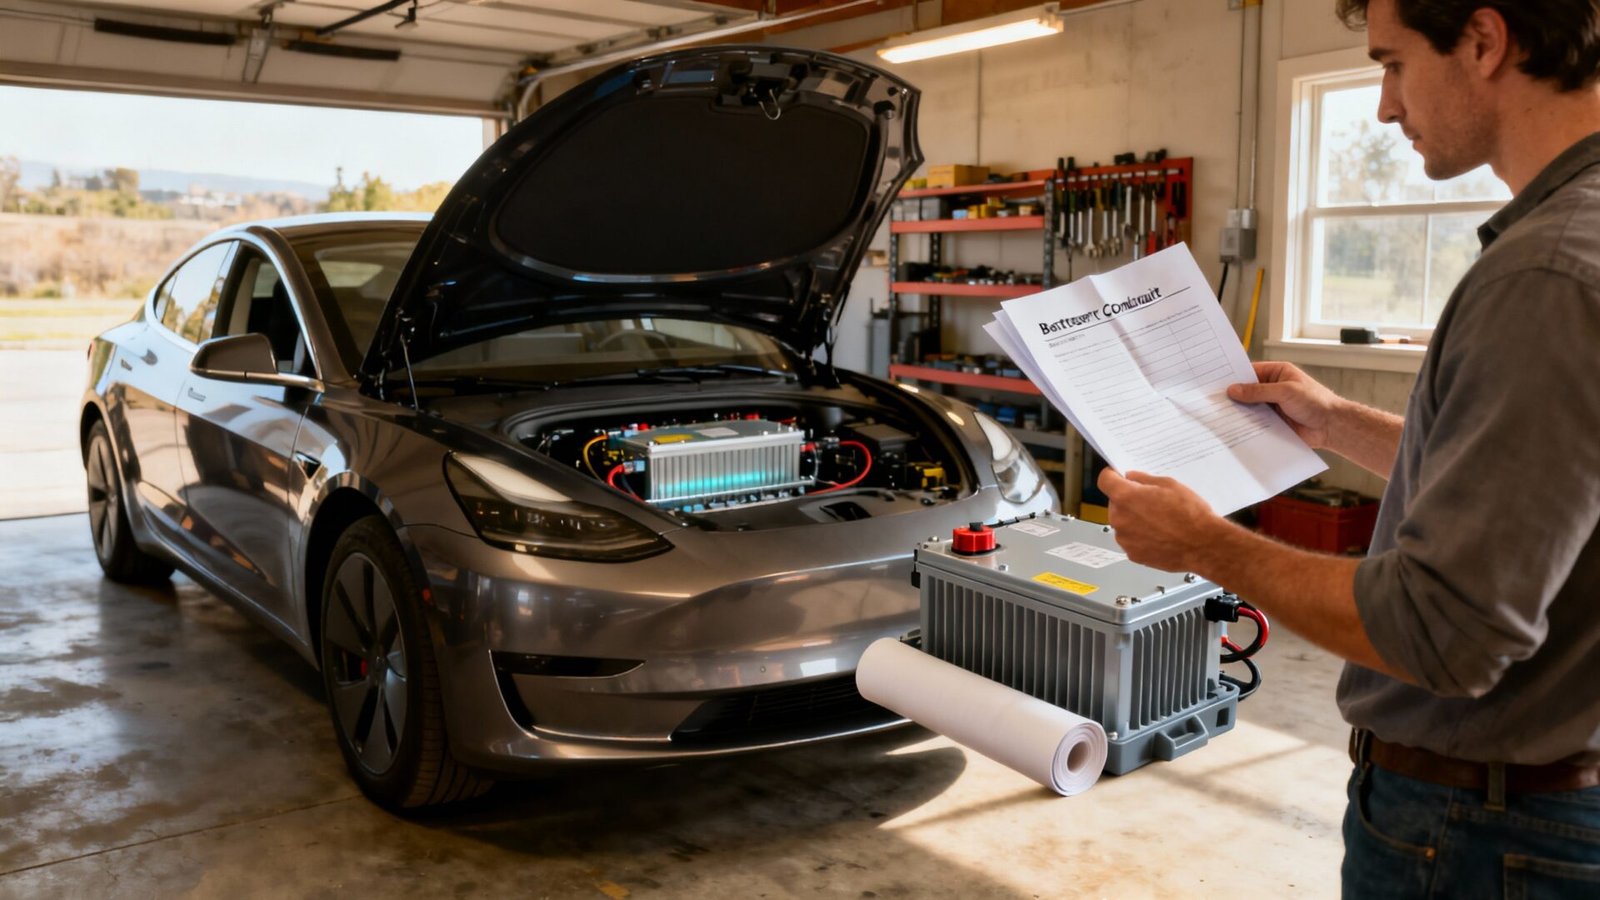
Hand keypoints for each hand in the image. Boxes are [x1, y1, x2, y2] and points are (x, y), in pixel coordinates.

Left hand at [1096, 468, 1231, 572]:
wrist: (1204, 545)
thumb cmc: (1190, 515)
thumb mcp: (1169, 485)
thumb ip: (1144, 480)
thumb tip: (1132, 478)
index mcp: (1126, 497)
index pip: (1105, 480)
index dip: (1112, 475)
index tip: (1117, 476)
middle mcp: (1120, 519)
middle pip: (1114, 503)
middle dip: (1128, 500)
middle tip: (1150, 501)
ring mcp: (1125, 539)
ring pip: (1123, 523)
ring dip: (1134, 519)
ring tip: (1159, 520)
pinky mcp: (1133, 554)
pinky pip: (1131, 540)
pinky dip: (1140, 536)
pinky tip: (1159, 534)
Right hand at [1226, 361, 1343, 448]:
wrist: (1332, 426)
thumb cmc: (1316, 402)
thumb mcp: (1285, 391)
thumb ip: (1258, 391)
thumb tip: (1234, 390)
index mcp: (1278, 373)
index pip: (1251, 372)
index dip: (1235, 376)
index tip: (1217, 382)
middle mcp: (1274, 389)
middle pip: (1248, 391)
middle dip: (1234, 396)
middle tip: (1214, 400)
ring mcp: (1273, 406)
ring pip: (1250, 408)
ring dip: (1239, 412)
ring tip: (1219, 415)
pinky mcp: (1273, 423)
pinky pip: (1256, 423)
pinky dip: (1247, 425)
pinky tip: (1234, 428)